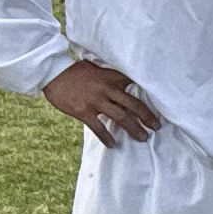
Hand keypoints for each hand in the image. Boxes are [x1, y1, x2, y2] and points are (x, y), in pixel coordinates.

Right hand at [46, 58, 161, 144]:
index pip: (134, 86)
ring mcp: (96, 101)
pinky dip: (107, 137)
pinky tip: (113, 145)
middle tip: (157, 126)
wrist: (53, 72)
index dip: (147, 95)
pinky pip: (99, 128)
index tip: (158, 105)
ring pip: (120, 117)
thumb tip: (123, 86)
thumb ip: (110, 77)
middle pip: (132, 104)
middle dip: (147, 116)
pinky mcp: (83, 111)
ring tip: (143, 138)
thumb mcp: (96, 68)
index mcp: (111, 77)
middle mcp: (107, 89)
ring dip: (133, 128)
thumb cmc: (75, 71)